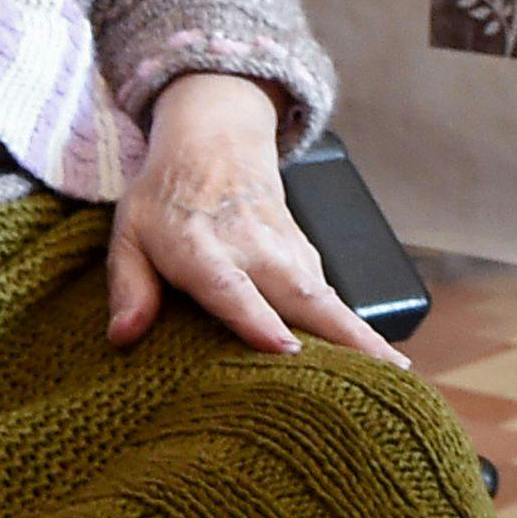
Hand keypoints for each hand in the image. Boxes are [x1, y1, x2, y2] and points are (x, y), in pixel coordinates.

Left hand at [108, 74, 395, 361]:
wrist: (216, 139)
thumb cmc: (167, 196)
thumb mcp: (129, 235)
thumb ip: (129, 286)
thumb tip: (123, 337)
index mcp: (202, 247)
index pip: (232, 287)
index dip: (256, 318)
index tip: (284, 348)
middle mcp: (254, 250)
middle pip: (303, 297)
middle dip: (342, 335)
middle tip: (380, 373)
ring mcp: (288, 252)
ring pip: (329, 300)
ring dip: (362, 336)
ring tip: (393, 378)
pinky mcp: (308, 257)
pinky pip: (331, 300)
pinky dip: (356, 329)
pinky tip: (376, 362)